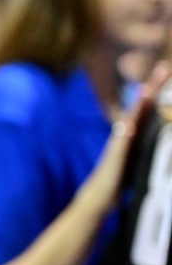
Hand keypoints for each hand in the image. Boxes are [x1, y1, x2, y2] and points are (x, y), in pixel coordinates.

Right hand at [77, 61, 168, 211]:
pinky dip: (123, 134)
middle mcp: (125, 134)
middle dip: (150, 88)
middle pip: (139, 106)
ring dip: (137, 106)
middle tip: (164, 69)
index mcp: (132, 133)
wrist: (100, 195)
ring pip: (129, 121)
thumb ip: (145, 143)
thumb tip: (156, 132)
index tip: (165, 71)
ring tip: (147, 92)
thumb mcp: (137, 156)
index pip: (146, 107)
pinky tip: (128, 126)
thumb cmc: (119, 178)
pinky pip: (119, 145)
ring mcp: (118, 145)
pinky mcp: (114, 159)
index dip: (155, 90)